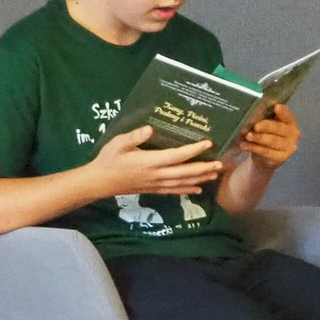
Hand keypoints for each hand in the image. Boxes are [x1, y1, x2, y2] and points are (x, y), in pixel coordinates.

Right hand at [89, 127, 222, 196]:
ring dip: (200, 179)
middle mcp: (156, 175)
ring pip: (183, 183)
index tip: (208, 143)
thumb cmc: (109, 159)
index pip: (177, 156)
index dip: (194, 150)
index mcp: (150, 162)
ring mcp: (155, 184)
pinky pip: (174, 191)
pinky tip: (198, 189)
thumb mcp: (118, 143)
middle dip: (204, 168)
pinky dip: (187, 189)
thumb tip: (150, 128)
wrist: (99, 182)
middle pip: (185, 172)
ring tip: (215, 174)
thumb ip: (134, 136)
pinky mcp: (153, 189)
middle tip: (221, 163)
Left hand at [239, 104, 300, 170]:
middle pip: (279, 128)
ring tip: (247, 136)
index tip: (276, 107)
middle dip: (266, 126)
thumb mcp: (268, 124)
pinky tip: (245, 145)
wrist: (267, 156)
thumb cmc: (268, 133)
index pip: (288, 115)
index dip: (283, 111)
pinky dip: (254, 148)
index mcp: (291, 121)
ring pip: (272, 141)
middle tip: (256, 126)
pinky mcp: (281, 158)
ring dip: (258, 138)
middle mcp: (293, 133)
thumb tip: (253, 114)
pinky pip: (266, 152)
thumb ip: (265, 118)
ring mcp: (289, 147)